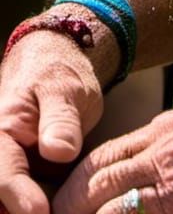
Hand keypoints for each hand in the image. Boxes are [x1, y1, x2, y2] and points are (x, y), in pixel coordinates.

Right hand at [0, 33, 103, 213]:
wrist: (58, 66)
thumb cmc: (58, 72)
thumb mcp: (65, 87)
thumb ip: (61, 118)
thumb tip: (59, 152)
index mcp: (1, 133)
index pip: (3, 173)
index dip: (21, 198)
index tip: (41, 213)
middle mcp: (3, 156)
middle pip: (6, 197)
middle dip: (27, 211)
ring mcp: (18, 170)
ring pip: (20, 203)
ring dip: (42, 210)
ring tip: (69, 212)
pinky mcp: (33, 180)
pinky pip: (38, 201)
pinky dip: (51, 208)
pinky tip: (73, 208)